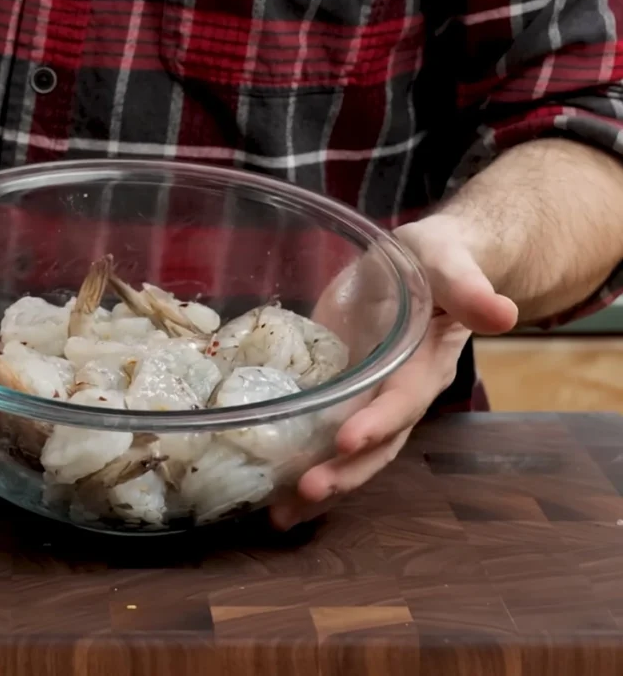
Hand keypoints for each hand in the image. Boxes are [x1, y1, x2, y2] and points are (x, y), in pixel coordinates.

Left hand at [269, 214, 519, 529]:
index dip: (379, 422)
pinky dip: (301, 468)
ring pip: (350, 454)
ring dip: (321, 485)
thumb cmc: (435, 259)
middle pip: (377, 445)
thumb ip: (467, 286)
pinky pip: (324, 439)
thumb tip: (502, 313)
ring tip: (282, 514)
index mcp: (427, 365)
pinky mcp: (342, 397)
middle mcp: (400, 395)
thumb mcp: (447, 261)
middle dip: (344, 471)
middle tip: (306, 492)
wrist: (420, 265)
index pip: (404, 400)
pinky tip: (270, 494)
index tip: (348, 440)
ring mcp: (370, 402)